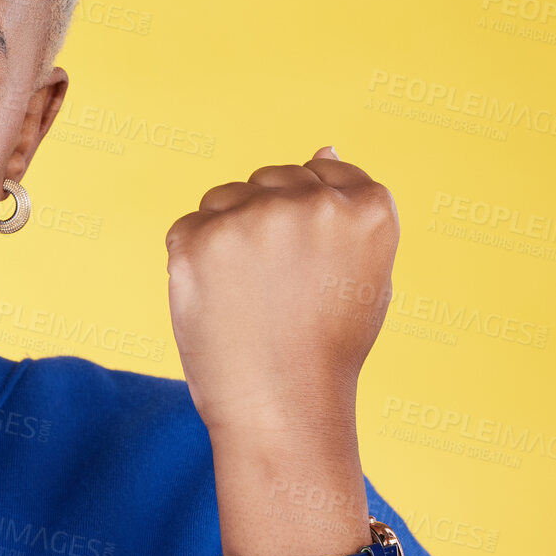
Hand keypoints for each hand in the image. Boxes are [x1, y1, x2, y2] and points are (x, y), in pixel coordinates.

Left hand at [163, 145, 398, 439]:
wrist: (281, 406)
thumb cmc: (325, 347)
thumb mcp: (361, 272)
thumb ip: (346, 207)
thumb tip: (324, 148)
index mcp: (367, 206)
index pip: (324, 170)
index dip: (306, 218)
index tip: (305, 263)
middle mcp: (312, 202)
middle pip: (270, 178)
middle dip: (264, 220)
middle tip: (272, 290)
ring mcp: (254, 216)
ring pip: (225, 197)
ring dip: (225, 233)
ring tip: (246, 296)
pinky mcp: (200, 237)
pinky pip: (188, 227)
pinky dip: (192, 259)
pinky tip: (216, 301)